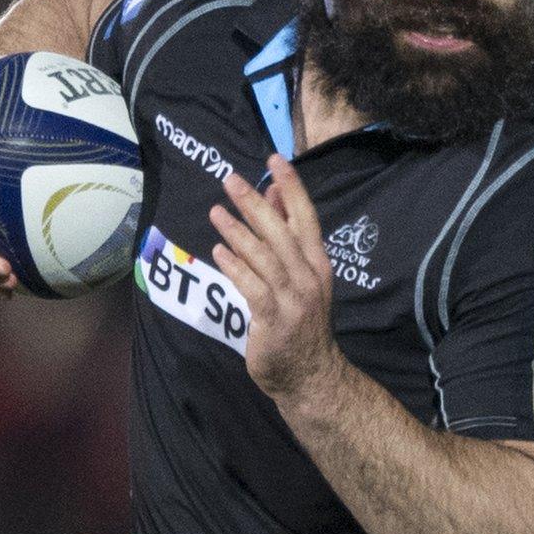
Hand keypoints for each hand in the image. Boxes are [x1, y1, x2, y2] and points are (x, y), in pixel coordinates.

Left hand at [209, 155, 341, 399]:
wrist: (310, 374)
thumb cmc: (301, 322)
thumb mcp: (301, 276)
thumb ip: (286, 238)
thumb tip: (274, 197)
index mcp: (317, 263)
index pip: (306, 217)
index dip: (292, 188)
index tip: (276, 159)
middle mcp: (309, 277)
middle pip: (282, 232)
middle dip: (256, 203)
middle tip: (231, 180)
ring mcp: (293, 299)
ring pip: (265, 258)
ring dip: (239, 233)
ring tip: (216, 211)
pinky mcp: (274, 319)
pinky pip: (253, 288)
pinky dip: (236, 268)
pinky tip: (219, 252)